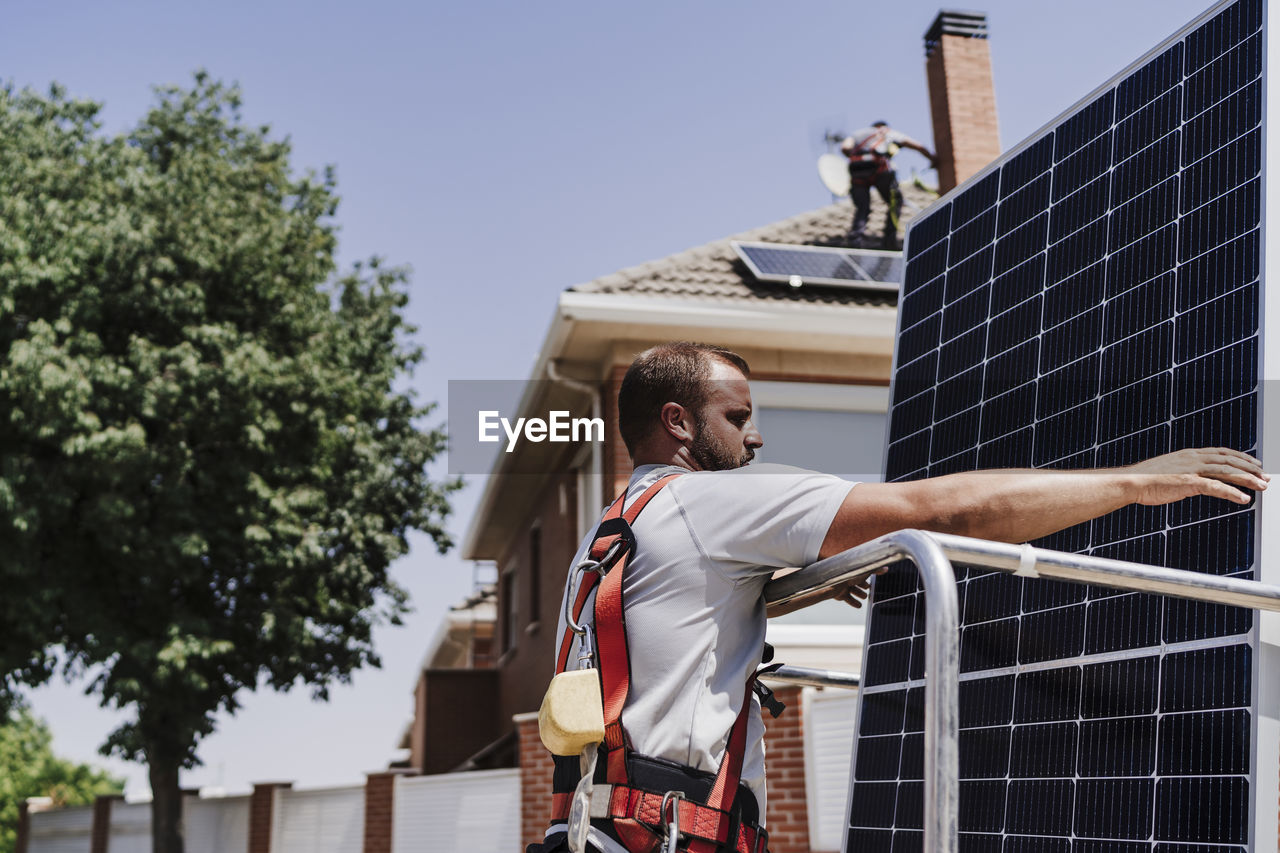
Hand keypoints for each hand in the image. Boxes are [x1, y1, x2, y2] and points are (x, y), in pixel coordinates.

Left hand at [829, 568, 887, 608]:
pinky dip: (854, 602)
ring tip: (864, 597)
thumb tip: (886, 568)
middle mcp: (848, 577)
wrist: (834, 583)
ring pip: (853, 591)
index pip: (862, 573)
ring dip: (859, 593)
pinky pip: (848, 599)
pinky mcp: (840, 594)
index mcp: (854, 570)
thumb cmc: (848, 574)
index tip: (872, 579)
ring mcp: (844, 586)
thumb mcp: (866, 571)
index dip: (867, 576)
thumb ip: (876, 569)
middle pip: (857, 582)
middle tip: (868, 588)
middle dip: (863, 585)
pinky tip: (859, 605)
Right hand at [1127, 448, 1267, 505]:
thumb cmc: (1144, 479)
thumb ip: (1184, 471)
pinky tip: (1244, 499)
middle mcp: (1193, 458)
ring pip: (1227, 472)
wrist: (1130, 482)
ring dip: (1248, 479)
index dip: (1241, 457)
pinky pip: (1216, 487)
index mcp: (1189, 454)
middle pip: (1229, 460)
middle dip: (1250, 468)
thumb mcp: (1168, 470)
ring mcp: (1192, 469)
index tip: (1253, 464)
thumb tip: (1192, 479)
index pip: (1221, 452)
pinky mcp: (1189, 482)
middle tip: (1265, 476)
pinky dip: (1232, 493)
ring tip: (1262, 486)